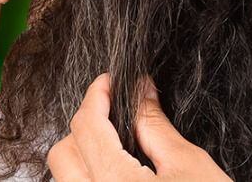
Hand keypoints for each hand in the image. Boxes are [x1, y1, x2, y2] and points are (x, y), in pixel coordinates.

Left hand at [46, 73, 232, 180]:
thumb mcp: (189, 166)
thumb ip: (155, 125)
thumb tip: (140, 91)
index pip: (86, 126)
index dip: (95, 94)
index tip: (108, 81)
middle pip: (62, 153)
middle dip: (83, 125)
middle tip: (113, 110)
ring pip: (65, 181)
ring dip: (83, 156)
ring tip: (118, 146)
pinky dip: (91, 180)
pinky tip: (118, 176)